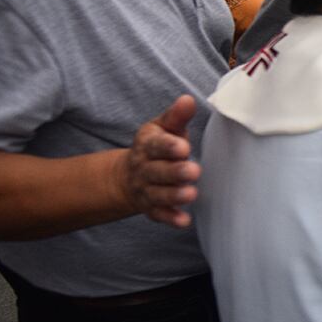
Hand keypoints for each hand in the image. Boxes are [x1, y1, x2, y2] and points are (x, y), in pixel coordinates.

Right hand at [120, 95, 200, 227]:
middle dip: (175, 172)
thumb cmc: (157, 147)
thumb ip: (177, 117)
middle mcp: (144, 169)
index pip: (156, 146)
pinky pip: (160, 215)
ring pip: (159, 194)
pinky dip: (171, 219)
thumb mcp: (163, 128)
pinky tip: (185, 221)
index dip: (168, 147)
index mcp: (147, 145)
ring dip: (174, 195)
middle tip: (193, 170)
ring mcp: (146, 190)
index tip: (183, 146)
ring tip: (191, 194)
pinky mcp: (152, 208)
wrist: (128, 176)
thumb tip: (188, 100)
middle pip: (158, 171)